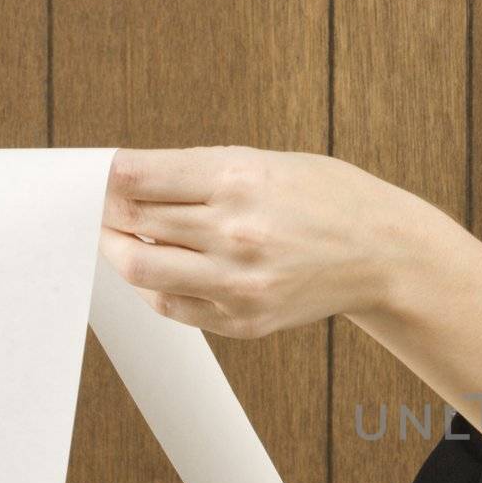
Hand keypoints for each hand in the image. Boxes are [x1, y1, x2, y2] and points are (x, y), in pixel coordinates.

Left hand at [99, 145, 411, 336]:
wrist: (383, 253)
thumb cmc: (325, 198)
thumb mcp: (264, 162)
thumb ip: (196, 173)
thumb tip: (123, 182)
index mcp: (239, 179)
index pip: (134, 176)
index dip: (103, 176)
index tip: (98, 177)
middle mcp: (236, 232)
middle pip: (130, 220)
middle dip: (107, 211)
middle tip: (105, 208)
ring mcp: (239, 282)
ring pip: (140, 269)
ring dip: (120, 250)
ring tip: (124, 240)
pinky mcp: (245, 319)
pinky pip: (171, 306)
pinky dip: (155, 287)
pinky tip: (165, 269)